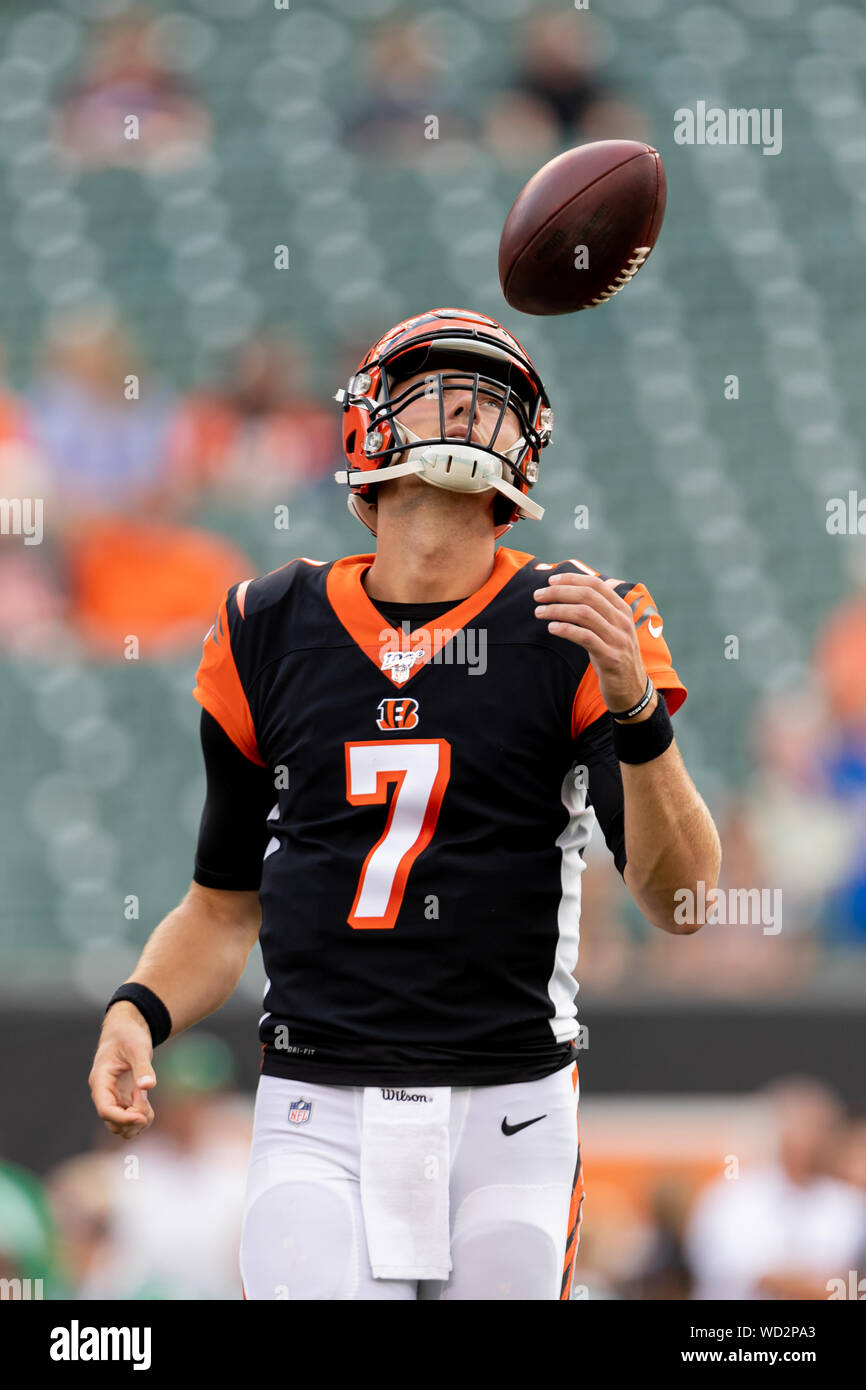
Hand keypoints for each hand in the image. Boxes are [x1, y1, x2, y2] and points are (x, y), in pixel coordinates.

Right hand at [89, 1002, 156, 1138]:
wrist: (127, 1031)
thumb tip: (149, 1086)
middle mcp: (104, 1095)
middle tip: (144, 1097)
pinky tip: (147, 1102)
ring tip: (146, 1099)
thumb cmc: (128, 1036)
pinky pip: (131, 1120)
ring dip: (138, 1122)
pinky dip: (142, 1118)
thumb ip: (143, 1067)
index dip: (123, 1118)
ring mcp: (113, 1099)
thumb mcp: (137, 1047)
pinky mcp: (123, 1101)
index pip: (105, 1110)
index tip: (142, 1116)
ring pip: (122, 1127)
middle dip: (133, 1119)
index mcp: (100, 1082)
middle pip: (113, 1124)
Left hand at [533, 572, 650, 715]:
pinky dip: (566, 629)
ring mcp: (618, 639)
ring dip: (557, 610)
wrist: (632, 689)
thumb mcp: (611, 630)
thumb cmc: (614, 656)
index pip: (596, 585)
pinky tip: (552, 628)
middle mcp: (622, 621)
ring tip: (539, 611)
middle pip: (587, 596)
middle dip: (559, 592)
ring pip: (584, 614)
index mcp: (622, 610)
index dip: (571, 579)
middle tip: (538, 595)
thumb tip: (572, 592)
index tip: (550, 581)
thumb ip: (598, 612)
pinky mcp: (610, 657)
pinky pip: (585, 637)